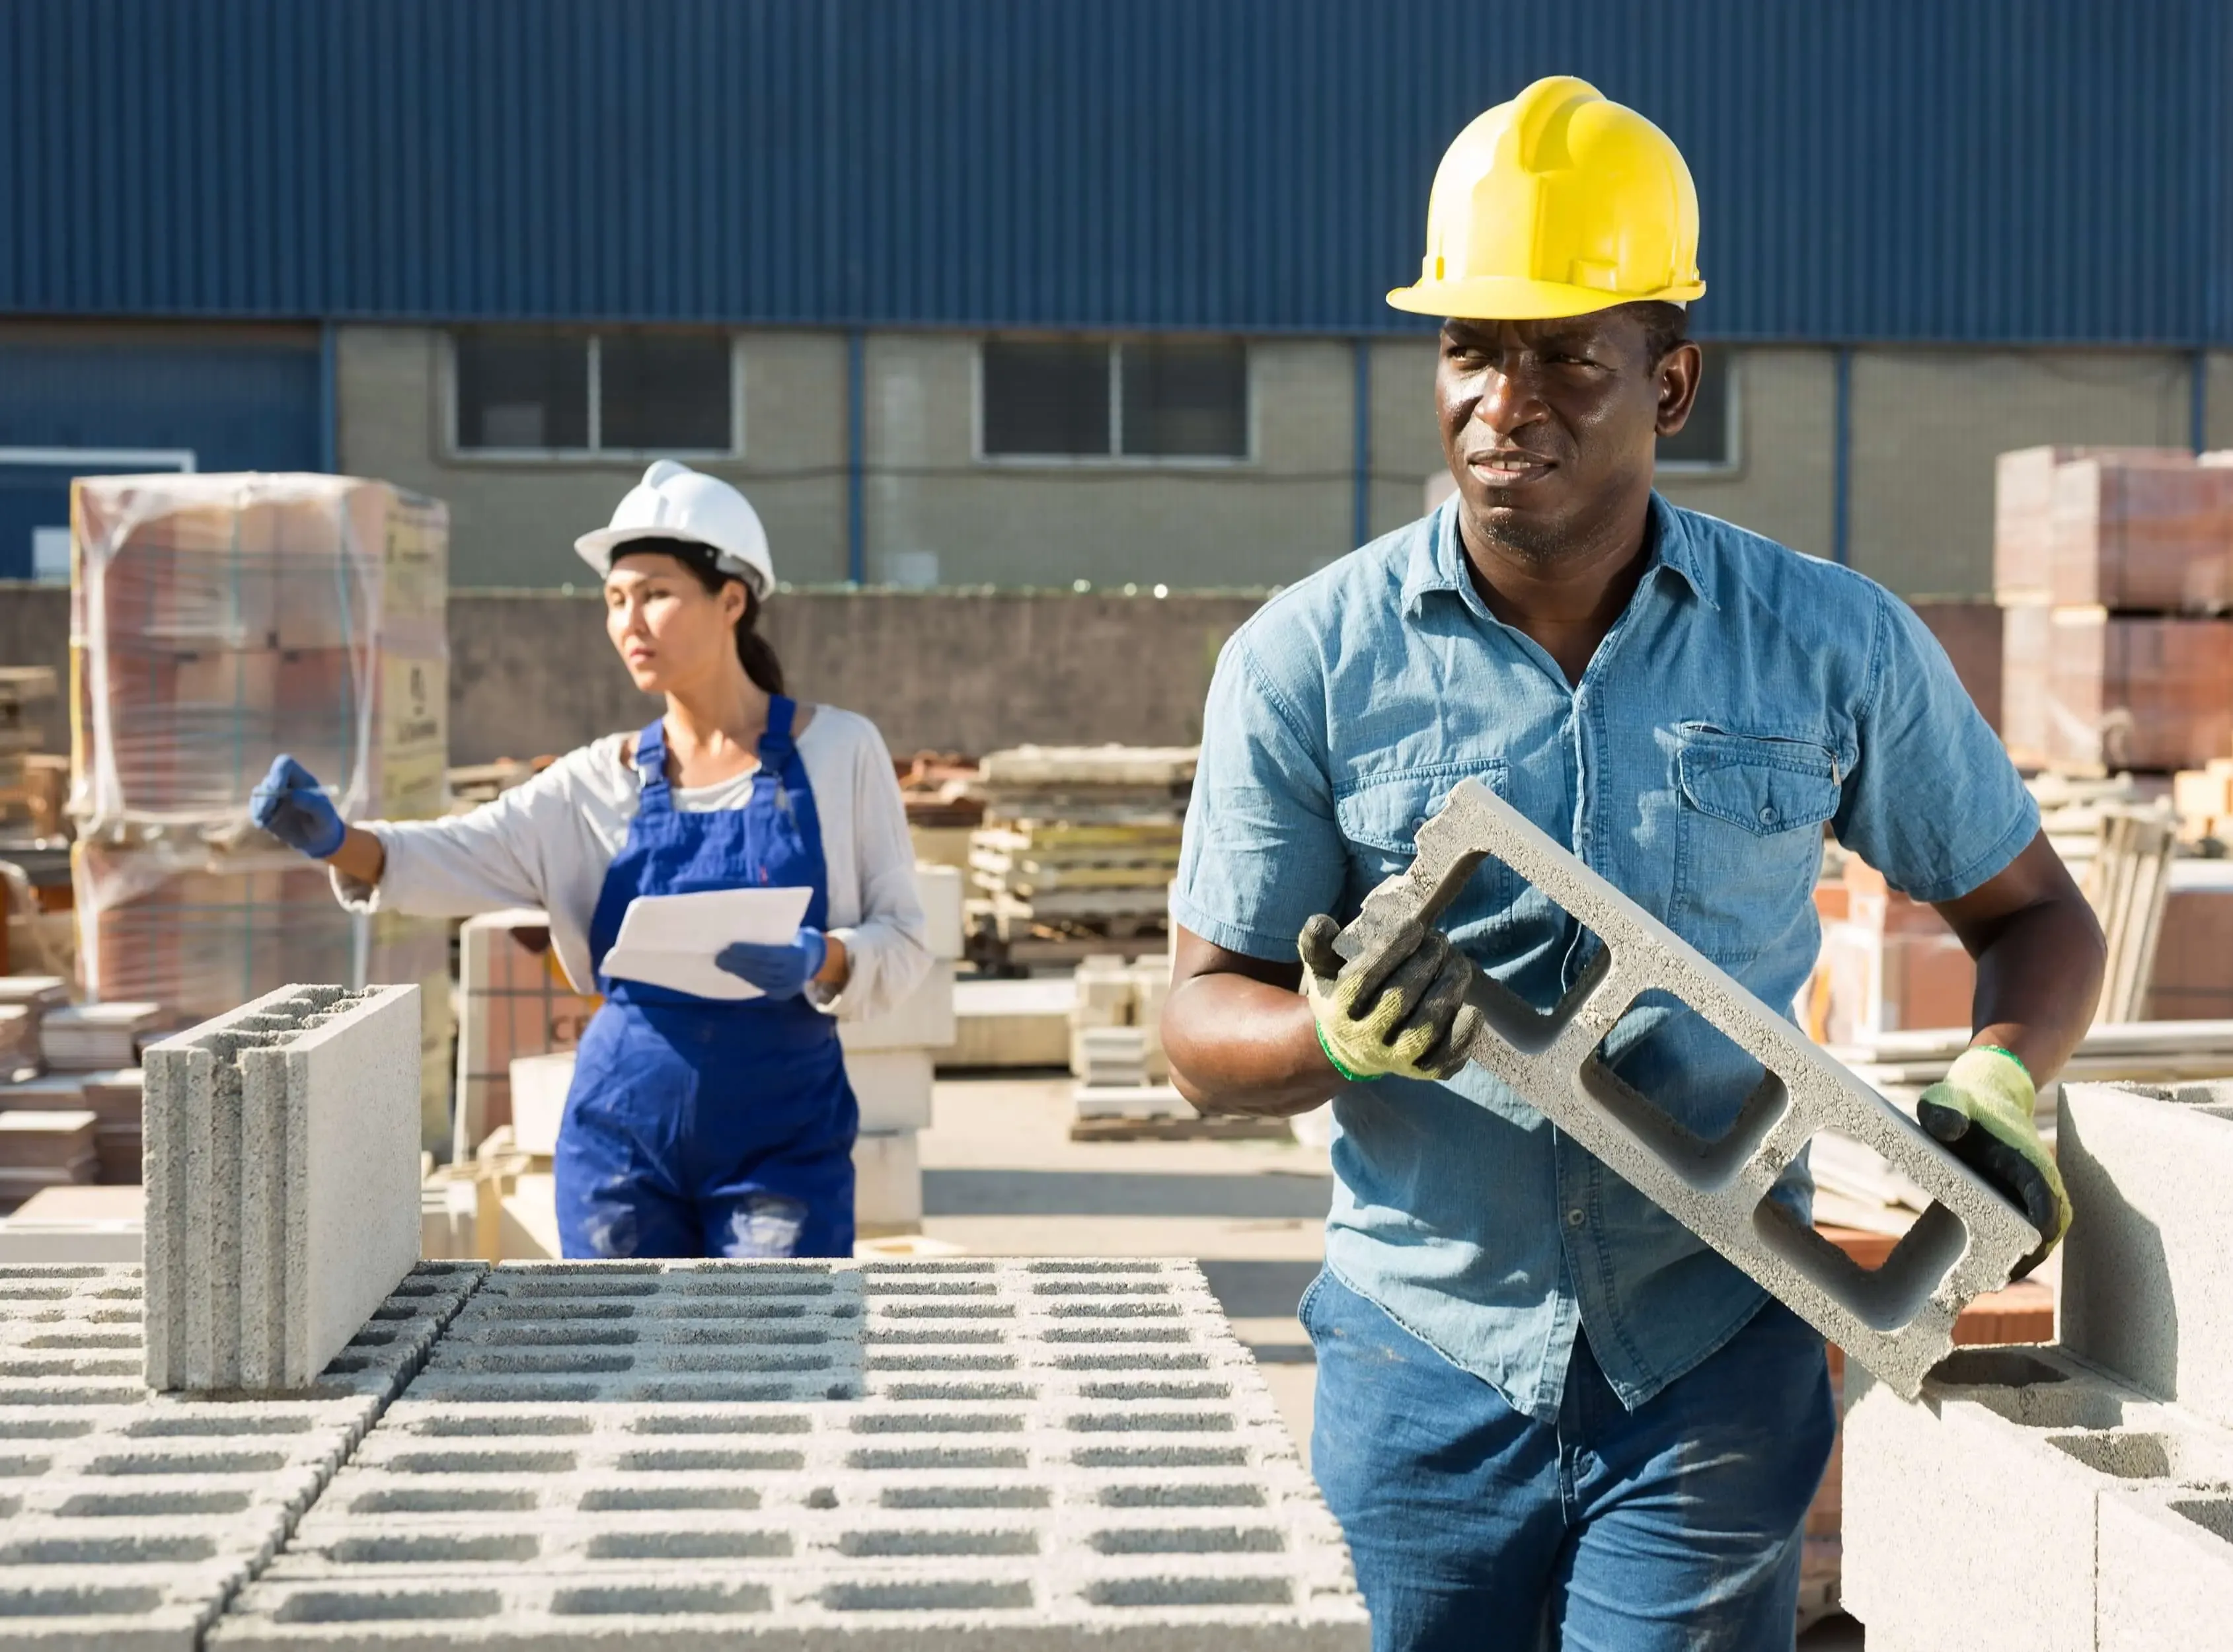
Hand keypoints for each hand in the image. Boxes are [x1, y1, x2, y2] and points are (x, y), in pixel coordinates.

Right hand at [249, 754, 345, 858]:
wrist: (318, 841)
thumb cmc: (325, 824)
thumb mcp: (326, 816)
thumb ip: (313, 804)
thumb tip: (293, 795)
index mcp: (301, 779)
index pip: (284, 764)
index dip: (278, 773)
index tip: (276, 789)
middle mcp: (285, 784)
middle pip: (268, 780)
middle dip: (266, 796)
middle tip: (267, 811)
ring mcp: (273, 796)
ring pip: (258, 794)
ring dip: (260, 807)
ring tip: (267, 823)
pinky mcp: (265, 810)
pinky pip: (254, 809)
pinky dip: (257, 817)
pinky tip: (264, 827)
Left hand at [714, 927, 828, 999]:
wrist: (815, 957)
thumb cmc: (796, 939)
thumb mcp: (789, 933)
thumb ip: (771, 936)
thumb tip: (740, 933)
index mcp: (798, 955)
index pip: (769, 954)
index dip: (748, 952)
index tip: (730, 946)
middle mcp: (795, 974)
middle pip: (761, 969)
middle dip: (738, 963)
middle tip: (719, 957)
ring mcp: (790, 987)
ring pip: (759, 980)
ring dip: (739, 972)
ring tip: (723, 964)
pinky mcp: (784, 994)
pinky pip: (762, 987)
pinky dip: (747, 979)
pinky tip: (736, 972)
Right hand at [1299, 912, 1481, 1082]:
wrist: (1354, 1047)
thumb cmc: (1344, 996)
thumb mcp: (1323, 970)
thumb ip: (1317, 944)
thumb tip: (1322, 922)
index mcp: (1337, 1012)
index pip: (1362, 979)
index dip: (1390, 950)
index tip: (1414, 925)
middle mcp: (1364, 1040)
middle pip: (1397, 1001)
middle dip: (1424, 965)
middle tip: (1440, 941)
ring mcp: (1393, 1060)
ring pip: (1424, 1029)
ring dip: (1447, 993)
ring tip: (1459, 965)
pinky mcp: (1420, 1072)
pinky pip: (1444, 1059)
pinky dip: (1462, 1036)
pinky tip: (1472, 1010)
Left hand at [1917, 1045, 2069, 1278]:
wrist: (1987, 1089)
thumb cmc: (1963, 1099)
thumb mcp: (1945, 1099)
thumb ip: (1944, 1110)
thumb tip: (1949, 1129)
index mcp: (2028, 1163)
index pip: (2045, 1207)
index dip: (2036, 1234)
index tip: (2015, 1260)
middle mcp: (2041, 1181)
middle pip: (2049, 1231)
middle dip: (2028, 1259)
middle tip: (1994, 1284)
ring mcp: (2037, 1192)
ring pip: (2044, 1236)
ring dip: (2025, 1260)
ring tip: (1990, 1284)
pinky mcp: (2027, 1198)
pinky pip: (2032, 1230)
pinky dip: (2019, 1251)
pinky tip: (1989, 1270)